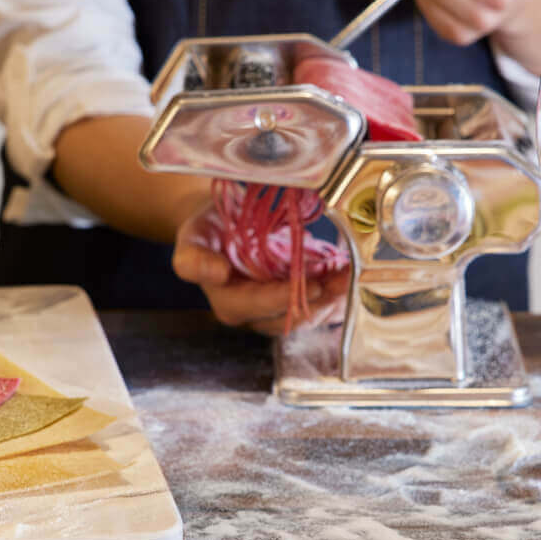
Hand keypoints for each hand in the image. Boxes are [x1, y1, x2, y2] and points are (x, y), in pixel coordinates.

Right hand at [172, 207, 349, 335]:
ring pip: (310, 314)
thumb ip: (194, 260)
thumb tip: (216, 274)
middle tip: (341, 279)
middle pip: (291, 316)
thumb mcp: (191, 237)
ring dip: (333, 297)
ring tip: (349, 275)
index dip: (286, 297)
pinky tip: (348, 276)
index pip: (261, 306)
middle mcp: (256, 313)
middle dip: (319, 300)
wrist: (222, 223)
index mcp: (229, 303)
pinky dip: (337, 293)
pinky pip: (320, 305)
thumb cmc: (207, 230)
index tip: (310, 284)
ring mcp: (279, 308)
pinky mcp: (296, 299)